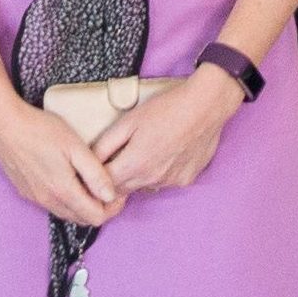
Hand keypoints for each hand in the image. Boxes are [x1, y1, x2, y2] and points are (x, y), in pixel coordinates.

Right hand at [0, 89, 124, 229]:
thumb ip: (95, 174)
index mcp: (63, 191)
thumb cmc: (40, 130)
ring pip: (66, 213)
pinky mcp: (25, 191)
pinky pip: (51, 204)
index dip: (112, 208)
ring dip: (81, 204)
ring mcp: (35, 198)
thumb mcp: (75, 147)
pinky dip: (64, 199)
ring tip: (88, 181)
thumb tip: (110, 196)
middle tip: (106, 186)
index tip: (117, 191)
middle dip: (99, 208)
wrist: (4, 124)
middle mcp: (48, 201)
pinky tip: (66, 178)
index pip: (96, 218)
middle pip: (82, 219)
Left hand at [88, 65, 242, 194]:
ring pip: (143, 187)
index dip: (97, 179)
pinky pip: (164, 182)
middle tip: (117, 158)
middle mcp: (152, 179)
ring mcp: (171, 182)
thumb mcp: (129, 121)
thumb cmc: (167, 108)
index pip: (105, 186)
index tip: (97, 168)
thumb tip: (91, 160)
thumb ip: (106, 144)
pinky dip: (158, 173)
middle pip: (123, 190)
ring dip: (137, 176)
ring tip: (144, 151)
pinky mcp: (186, 179)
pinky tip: (164, 154)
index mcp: (135, 164)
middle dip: (115, 179)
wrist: (206, 106)